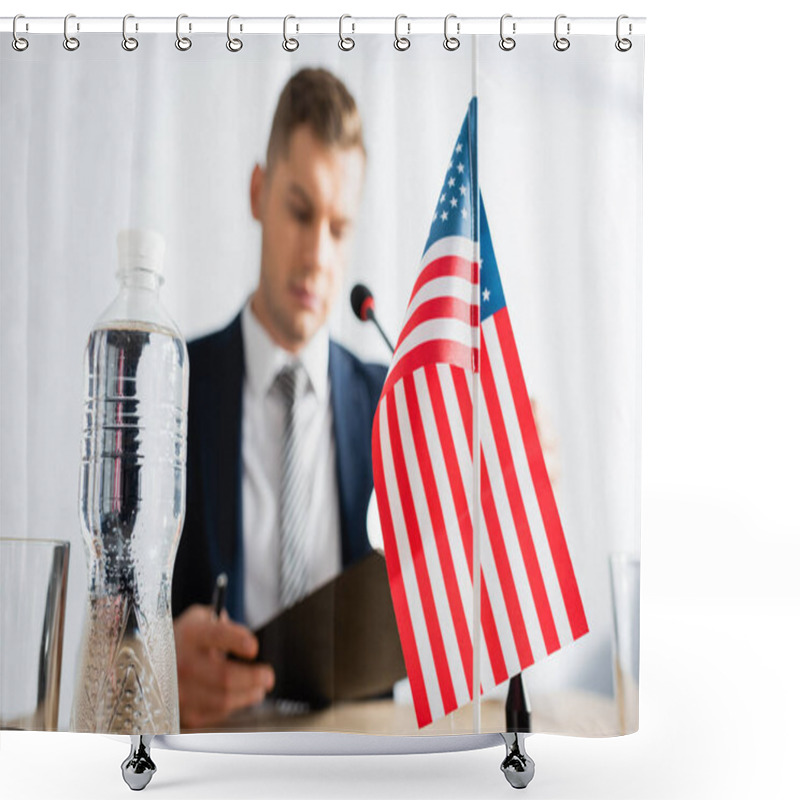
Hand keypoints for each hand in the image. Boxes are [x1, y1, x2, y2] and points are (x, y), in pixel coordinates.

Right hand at [174, 604, 274, 729]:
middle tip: (268, 676)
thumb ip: (223, 621)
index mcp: (190, 634)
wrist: (152, 661)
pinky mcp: (181, 712)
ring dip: (248, 695)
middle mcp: (181, 663)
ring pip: (223, 699)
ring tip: (259, 689)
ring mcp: (179, 691)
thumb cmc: (184, 638)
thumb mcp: (200, 618)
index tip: (254, 648)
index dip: (238, 641)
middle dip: (254, 677)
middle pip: (225, 676)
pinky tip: (239, 697)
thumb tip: (247, 636)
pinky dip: (233, 706)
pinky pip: (216, 713)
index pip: (217, 635)